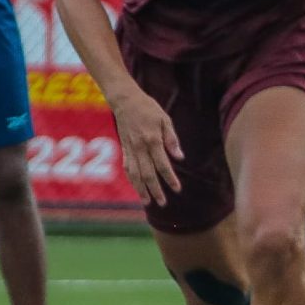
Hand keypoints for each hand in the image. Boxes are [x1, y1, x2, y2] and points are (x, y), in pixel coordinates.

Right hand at [110, 86, 182, 204]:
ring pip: (135, 174)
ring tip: (148, 202)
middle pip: (148, 174)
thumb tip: (179, 157)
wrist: (125, 101)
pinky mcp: (124, 148)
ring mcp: (130, 149)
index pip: (163, 165)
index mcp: (152, 140)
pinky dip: (132, 179)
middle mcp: (140, 148)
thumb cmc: (148, 108)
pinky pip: (127, 167)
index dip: (170, 178)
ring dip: (141, 189)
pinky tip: (137, 188)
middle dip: (156, 190)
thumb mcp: (165, 120)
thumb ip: (172, 139)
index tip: (177, 189)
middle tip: (163, 203)